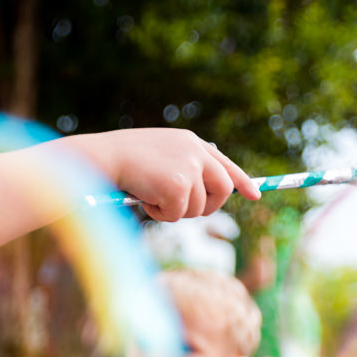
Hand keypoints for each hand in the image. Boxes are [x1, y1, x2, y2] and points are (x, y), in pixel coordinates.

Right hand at [57, 128, 259, 221]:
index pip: (225, 163)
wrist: (102, 157)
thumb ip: (181, 167)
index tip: (255, 195)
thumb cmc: (120, 158)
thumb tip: (200, 195)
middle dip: (207, 206)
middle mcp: (195, 152)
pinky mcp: (179, 186)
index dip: (242, 181)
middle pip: (223, 189)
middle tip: (182, 209)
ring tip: (149, 196)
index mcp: (190, 142)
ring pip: (199, 208)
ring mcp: (189, 168)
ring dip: (174, 210)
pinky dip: (160, 213)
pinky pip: (178, 214)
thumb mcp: (156, 154)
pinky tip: (143, 199)